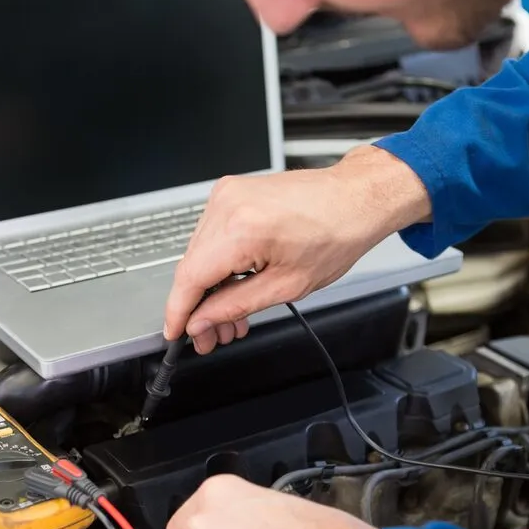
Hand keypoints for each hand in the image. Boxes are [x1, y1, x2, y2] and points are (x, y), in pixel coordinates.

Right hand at [165, 145, 429, 354]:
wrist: (354, 198)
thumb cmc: (336, 233)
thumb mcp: (287, 286)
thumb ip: (235, 306)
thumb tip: (202, 321)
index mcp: (242, 229)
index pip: (190, 278)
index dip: (178, 311)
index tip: (174, 333)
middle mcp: (227, 205)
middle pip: (192, 267)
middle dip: (199, 307)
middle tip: (210, 336)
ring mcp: (227, 194)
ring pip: (200, 254)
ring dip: (211, 288)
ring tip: (230, 318)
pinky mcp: (231, 192)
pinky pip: (212, 236)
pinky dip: (219, 264)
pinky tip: (233, 287)